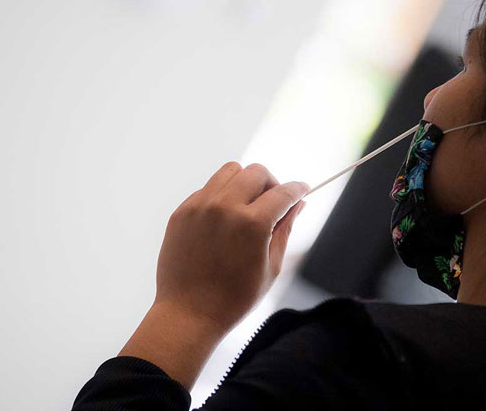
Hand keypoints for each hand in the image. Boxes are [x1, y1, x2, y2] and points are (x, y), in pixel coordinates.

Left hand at [153, 161, 308, 332]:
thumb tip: (298, 204)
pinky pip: (209, 188)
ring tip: (248, 206)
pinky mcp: (182, 211)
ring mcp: (200, 206)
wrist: (188, 313)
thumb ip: (285, 229)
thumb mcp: (271, 266)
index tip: (303, 190)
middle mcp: (225, 207)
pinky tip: (225, 219)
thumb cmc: (234, 298)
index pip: (284, 192)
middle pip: (257, 172)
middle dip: (272, 184)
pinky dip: (222, 195)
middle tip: (273, 203)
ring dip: (245, 182)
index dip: (298, 190)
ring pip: (230, 171)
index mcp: (252, 223)